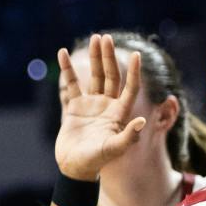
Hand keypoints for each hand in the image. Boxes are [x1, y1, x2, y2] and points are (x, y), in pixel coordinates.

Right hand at [54, 33, 146, 179]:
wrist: (74, 168)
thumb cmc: (96, 162)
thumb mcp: (114, 149)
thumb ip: (128, 136)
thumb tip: (142, 121)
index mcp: (119, 113)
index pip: (129, 88)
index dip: (134, 72)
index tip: (136, 54)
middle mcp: (107, 105)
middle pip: (110, 76)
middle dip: (107, 57)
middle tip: (104, 38)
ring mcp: (90, 105)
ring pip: (94, 76)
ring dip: (94, 58)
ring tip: (94, 38)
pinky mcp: (74, 107)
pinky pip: (71, 84)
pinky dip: (67, 69)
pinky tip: (63, 53)